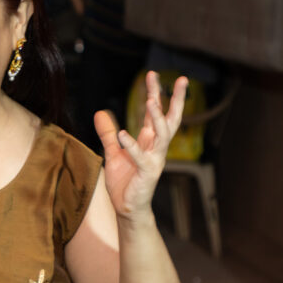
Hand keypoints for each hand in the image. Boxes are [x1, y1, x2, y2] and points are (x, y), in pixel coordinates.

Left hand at [94, 71, 187, 221]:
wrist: (126, 207)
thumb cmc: (125, 181)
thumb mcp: (113, 152)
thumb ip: (108, 133)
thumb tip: (100, 113)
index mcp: (149, 140)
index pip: (155, 113)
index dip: (155, 93)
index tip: (154, 74)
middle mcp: (156, 147)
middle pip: (169, 118)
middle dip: (176, 99)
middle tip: (182, 80)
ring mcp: (154, 159)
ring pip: (162, 134)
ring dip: (158, 117)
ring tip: (151, 100)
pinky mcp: (147, 173)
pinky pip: (141, 157)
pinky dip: (132, 145)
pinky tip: (123, 134)